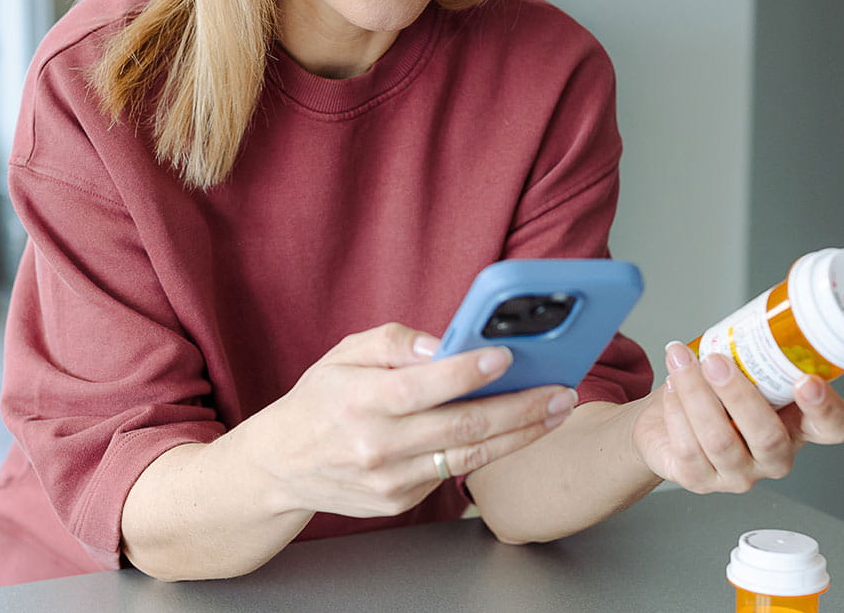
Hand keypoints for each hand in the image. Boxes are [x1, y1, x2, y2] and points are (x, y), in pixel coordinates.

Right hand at [241, 323, 577, 518]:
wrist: (282, 465)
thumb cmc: (319, 402)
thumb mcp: (342, 355)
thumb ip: (392, 342)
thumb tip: (443, 344)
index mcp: (359, 399)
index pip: (422, 386)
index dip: (467, 372)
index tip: (506, 355)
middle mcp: (375, 444)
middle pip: (462, 427)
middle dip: (520, 407)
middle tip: (561, 390)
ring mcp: (389, 479)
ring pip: (469, 457)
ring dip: (520, 434)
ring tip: (555, 411)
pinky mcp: (399, 502)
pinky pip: (450, 473)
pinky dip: (486, 452)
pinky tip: (513, 431)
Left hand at [632, 341, 843, 493]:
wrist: (662, 425)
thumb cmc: (711, 396)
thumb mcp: (742, 373)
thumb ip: (754, 354)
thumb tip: (753, 315)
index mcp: (797, 426)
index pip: (833, 427)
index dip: (825, 409)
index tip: (807, 382)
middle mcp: (773, 457)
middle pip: (767, 436)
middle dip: (738, 394)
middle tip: (715, 361)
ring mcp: (738, 474)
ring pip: (720, 440)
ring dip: (696, 394)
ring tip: (680, 361)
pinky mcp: (700, 480)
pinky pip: (689, 448)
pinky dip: (676, 412)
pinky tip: (671, 389)